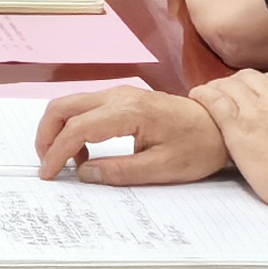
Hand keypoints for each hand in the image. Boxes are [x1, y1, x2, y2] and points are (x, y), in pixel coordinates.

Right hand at [34, 85, 227, 184]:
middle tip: (47, 165)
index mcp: (128, 111)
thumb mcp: (162, 168)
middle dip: (46, 136)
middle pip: (63, 107)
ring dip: (58, 130)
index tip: (48, 175)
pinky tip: (85, 151)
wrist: (220, 127)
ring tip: (65, 162)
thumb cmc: (198, 147)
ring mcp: (119, 94)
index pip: (77, 128)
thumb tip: (84, 173)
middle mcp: (119, 96)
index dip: (56, 153)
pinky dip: (73, 126)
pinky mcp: (123, 98)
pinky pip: (85, 107)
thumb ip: (119, 171)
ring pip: (70, 104)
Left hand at [190, 70, 267, 205]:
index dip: (264, 85)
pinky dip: (203, 95)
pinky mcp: (236, 125)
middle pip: (250, 77)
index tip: (258, 94)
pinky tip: (197, 97)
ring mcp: (255, 110)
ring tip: (211, 97)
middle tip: (232, 96)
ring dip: (219, 88)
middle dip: (239, 84)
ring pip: (230, 84)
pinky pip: (214, 100)